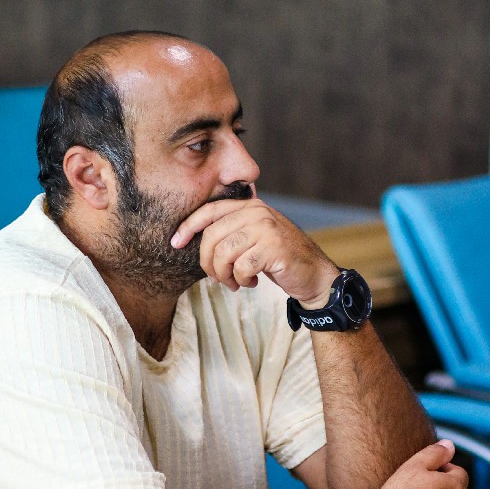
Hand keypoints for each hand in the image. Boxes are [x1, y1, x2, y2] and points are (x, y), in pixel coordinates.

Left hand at [171, 198, 338, 306]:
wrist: (315, 275)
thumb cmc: (279, 259)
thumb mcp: (255, 237)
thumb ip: (232, 231)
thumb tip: (194, 239)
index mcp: (250, 206)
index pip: (209, 211)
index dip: (188, 226)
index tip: (174, 243)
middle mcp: (257, 212)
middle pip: (212, 236)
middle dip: (208, 263)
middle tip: (218, 278)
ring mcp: (266, 229)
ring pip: (224, 253)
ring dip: (225, 275)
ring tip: (236, 282)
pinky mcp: (273, 248)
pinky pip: (240, 267)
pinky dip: (241, 280)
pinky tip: (251, 282)